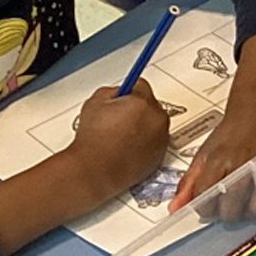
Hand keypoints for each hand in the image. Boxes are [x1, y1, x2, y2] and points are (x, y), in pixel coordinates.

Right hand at [67, 80, 169, 199]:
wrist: (95, 170)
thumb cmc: (94, 140)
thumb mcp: (95, 102)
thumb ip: (111, 91)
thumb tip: (119, 94)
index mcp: (143, 102)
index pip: (140, 84)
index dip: (127, 91)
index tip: (122, 96)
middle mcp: (157, 119)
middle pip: (150, 105)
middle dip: (136, 109)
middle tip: (116, 119)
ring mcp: (161, 139)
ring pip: (153, 124)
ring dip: (141, 126)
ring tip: (119, 136)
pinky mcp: (159, 156)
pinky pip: (154, 143)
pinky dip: (144, 143)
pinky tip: (125, 148)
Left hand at [169, 111, 255, 212]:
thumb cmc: (231, 133)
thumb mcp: (204, 154)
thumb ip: (189, 183)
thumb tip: (175, 209)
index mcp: (218, 160)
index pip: (205, 199)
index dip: (204, 207)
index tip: (208, 207)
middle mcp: (242, 165)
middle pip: (231, 209)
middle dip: (227, 213)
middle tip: (228, 207)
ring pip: (255, 209)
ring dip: (249, 211)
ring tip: (247, 202)